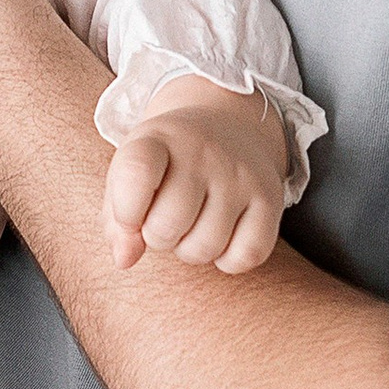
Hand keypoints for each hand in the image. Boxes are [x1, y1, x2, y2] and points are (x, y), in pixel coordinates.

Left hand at [103, 87, 287, 275]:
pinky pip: (246, 255)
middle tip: (165, 221)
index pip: (136, 173)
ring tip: (192, 226)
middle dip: (158, 238)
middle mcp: (203, 152)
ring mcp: (240, 175)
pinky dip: (229, 260)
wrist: (228, 128)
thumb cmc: (167, 164)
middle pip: (166, 227)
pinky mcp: (270, 199)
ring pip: (204, 248)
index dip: (125, 212)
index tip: (130, 216)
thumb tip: (124, 260)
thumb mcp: (131, 175)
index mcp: (158, 139)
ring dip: (190, 250)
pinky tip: (223, 237)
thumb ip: (117, 220)